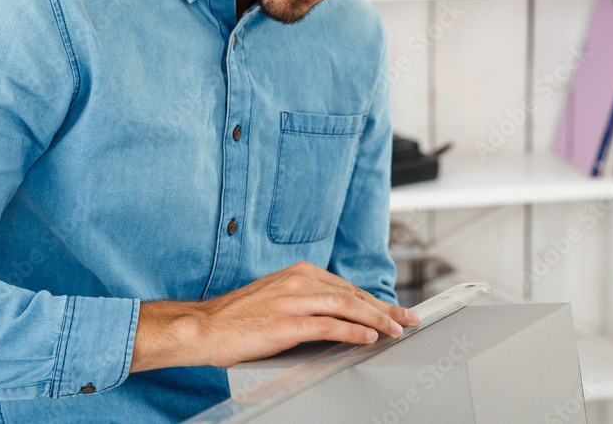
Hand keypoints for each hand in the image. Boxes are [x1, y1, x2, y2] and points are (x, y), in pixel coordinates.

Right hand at [130, 262, 420, 371]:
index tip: (395, 310)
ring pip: (346, 307)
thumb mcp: (276, 298)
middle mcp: (298, 281)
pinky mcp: (286, 323)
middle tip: (408, 319)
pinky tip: (367, 338)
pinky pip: (328, 326)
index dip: (375, 300)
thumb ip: (306, 302)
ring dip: (376, 319)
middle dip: (385, 308)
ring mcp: (292, 301)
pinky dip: (352, 332)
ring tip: (396, 330)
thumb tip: (339, 317)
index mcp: (298, 273)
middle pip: (352, 294)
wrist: (204, 326)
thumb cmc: (237, 317)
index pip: (347, 287)